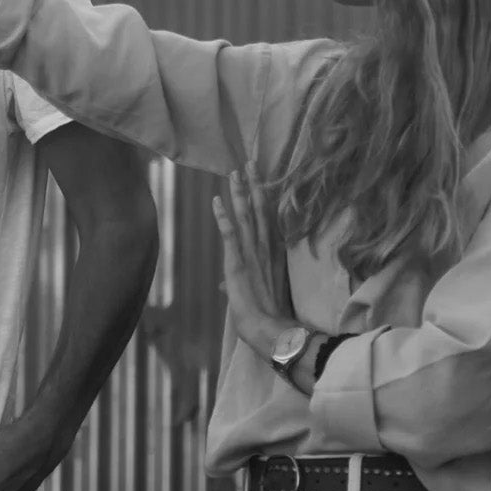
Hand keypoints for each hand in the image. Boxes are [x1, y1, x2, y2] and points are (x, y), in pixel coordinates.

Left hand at [213, 167, 299, 353]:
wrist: (270, 328)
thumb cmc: (268, 316)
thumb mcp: (258, 295)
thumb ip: (241, 284)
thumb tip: (224, 285)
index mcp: (273, 254)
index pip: (268, 220)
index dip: (264, 198)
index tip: (261, 178)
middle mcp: (266, 248)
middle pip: (259, 210)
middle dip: (254, 184)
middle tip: (249, 162)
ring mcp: (252, 254)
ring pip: (246, 216)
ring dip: (239, 193)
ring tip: (235, 171)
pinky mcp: (238, 262)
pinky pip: (229, 234)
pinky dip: (223, 217)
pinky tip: (216, 200)